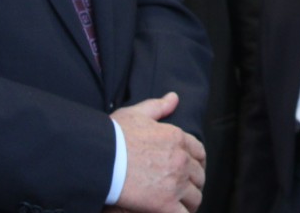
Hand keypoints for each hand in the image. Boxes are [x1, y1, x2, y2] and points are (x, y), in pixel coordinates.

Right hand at [111, 92, 205, 212]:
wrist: (100, 159)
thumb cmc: (115, 136)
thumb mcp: (137, 114)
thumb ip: (158, 106)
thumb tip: (174, 98)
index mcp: (177, 139)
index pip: (199, 152)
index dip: (197, 161)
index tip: (192, 168)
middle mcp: (181, 160)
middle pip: (199, 175)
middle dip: (194, 182)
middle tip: (185, 189)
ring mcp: (175, 183)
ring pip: (195, 197)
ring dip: (190, 201)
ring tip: (181, 205)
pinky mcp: (165, 204)